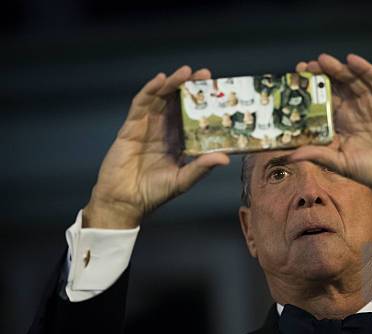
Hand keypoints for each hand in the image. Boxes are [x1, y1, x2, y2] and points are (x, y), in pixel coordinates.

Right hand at [83, 66, 229, 228]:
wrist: (124, 202)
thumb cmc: (154, 193)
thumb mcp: (183, 180)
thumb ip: (201, 167)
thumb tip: (225, 159)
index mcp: (179, 141)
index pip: (193, 116)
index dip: (203, 103)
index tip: (217, 91)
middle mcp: (164, 130)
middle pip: (178, 102)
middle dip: (190, 86)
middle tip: (205, 74)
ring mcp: (146, 126)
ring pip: (160, 99)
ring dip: (172, 83)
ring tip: (185, 72)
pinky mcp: (130, 127)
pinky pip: (140, 105)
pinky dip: (149, 90)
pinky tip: (160, 80)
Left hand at [289, 54, 371, 211]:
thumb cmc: (371, 171)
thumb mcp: (339, 162)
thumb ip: (317, 154)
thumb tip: (290, 155)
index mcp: (342, 122)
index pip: (323, 100)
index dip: (311, 90)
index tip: (296, 81)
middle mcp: (355, 109)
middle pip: (336, 85)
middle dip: (322, 74)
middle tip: (306, 67)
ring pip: (353, 79)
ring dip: (339, 68)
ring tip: (323, 60)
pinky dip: (366, 69)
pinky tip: (353, 61)